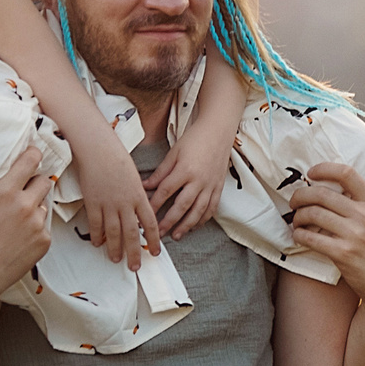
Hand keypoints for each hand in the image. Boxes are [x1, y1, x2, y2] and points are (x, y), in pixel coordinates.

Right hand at [0, 143, 51, 308]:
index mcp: (6, 193)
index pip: (31, 161)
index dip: (32, 155)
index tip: (30, 155)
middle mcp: (27, 207)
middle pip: (43, 181)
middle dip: (34, 181)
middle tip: (20, 188)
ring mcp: (38, 226)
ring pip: (44, 205)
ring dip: (35, 205)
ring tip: (16, 215)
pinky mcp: (44, 244)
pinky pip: (45, 228)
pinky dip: (35, 228)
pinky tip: (18, 235)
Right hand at [71, 128, 156, 268]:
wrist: (98, 148)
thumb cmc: (116, 157)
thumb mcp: (134, 177)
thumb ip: (137, 195)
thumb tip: (138, 210)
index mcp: (139, 196)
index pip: (150, 224)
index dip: (154, 240)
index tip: (155, 252)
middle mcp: (126, 203)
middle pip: (132, 234)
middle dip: (134, 253)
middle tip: (136, 266)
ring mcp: (108, 204)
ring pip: (113, 233)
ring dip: (115, 249)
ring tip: (116, 260)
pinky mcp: (92, 203)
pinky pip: (95, 225)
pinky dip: (97, 236)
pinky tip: (98, 244)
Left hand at [147, 118, 231, 237]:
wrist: (218, 131)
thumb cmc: (195, 139)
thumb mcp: (174, 152)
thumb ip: (161, 172)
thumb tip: (145, 186)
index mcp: (185, 169)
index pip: (166, 191)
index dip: (154, 205)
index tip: (145, 215)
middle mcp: (199, 180)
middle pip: (182, 206)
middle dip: (169, 222)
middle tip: (158, 234)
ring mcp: (211, 185)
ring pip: (198, 211)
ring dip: (186, 226)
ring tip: (176, 235)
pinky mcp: (219, 187)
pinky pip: (212, 207)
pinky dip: (203, 219)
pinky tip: (195, 225)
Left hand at [287, 162, 364, 315]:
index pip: (347, 174)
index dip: (323, 169)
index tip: (311, 174)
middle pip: (322, 194)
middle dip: (301, 195)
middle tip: (295, 200)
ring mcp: (354, 236)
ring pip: (314, 215)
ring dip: (298, 216)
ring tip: (296, 220)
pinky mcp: (343, 255)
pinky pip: (312, 239)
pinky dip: (299, 235)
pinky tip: (298, 236)